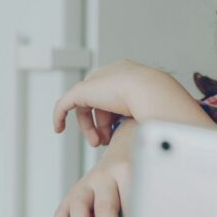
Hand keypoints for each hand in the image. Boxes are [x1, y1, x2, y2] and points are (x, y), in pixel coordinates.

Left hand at [53, 60, 169, 146]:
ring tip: (96, 143)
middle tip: (104, 142)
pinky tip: (58, 129)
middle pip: (98, 102)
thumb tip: (139, 133)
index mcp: (128, 75)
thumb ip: (138, 116)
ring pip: (84, 106)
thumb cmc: (157, 102)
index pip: (112, 97)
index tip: (115, 134)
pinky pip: (64, 104)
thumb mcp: (148, 109)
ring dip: (89, 128)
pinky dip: (60, 116)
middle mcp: (111, 74)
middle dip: (100, 125)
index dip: (111, 118)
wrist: (151, 92)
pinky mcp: (83, 90)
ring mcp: (97, 80)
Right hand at [54, 121, 136, 216]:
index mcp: (128, 172)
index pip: (130, 203)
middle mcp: (105, 176)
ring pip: (78, 205)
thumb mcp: (146, 184)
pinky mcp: (73, 192)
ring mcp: (86, 183)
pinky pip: (62, 211)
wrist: (125, 150)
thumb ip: (144, 208)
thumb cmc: (139, 174)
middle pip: (105, 206)